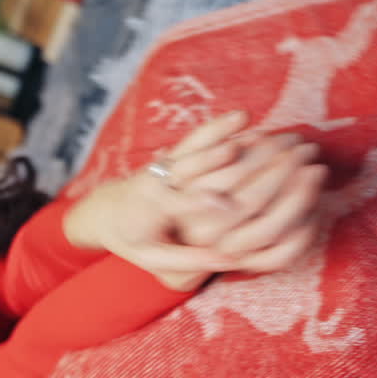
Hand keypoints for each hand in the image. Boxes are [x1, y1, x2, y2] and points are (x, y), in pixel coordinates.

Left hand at [62, 111, 327, 288]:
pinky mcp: (174, 152)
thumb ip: (188, 260)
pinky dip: (218, 126)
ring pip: (198, 150)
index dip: (201, 204)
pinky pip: (197, 137)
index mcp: (148, 210)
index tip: (229, 204)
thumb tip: (229, 260)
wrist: (108, 209)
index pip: (177, 205)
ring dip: (231, 141)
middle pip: (195, 171)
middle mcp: (157, 182)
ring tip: (266, 138)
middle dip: (230, 165)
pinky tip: (243, 117)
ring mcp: (165, 164)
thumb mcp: (151, 258)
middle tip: (268, 165)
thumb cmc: (133, 240)